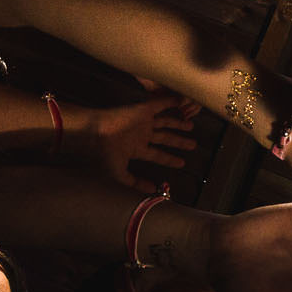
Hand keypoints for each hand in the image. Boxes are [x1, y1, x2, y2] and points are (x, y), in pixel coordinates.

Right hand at [70, 94, 197, 189]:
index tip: (181, 163)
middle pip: (165, 138)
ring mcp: (143, 122)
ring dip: (178, 124)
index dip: (170, 159)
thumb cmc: (106, 152)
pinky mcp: (143, 110)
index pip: (158, 155)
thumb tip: (151, 190)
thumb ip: (135, 181)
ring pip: (165, 122)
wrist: (98, 132)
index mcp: (137, 148)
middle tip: (193, 145)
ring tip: (191, 126)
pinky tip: (181, 101)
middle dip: (179, 142)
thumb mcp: (120, 172)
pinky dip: (170, 102)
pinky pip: (160, 104)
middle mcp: (142, 135)